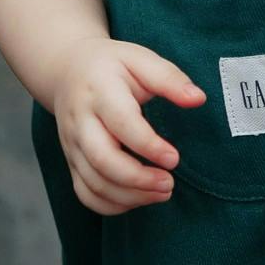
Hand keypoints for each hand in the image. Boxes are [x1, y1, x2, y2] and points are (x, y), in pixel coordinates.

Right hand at [52, 38, 205, 215]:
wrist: (66, 71)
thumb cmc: (112, 66)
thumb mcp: (140, 59)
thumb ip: (169, 78)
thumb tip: (198, 99)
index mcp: (99, 91)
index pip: (122, 123)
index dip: (149, 146)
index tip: (174, 159)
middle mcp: (80, 121)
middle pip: (102, 160)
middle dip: (138, 179)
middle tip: (169, 183)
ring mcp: (72, 144)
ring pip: (94, 182)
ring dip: (130, 196)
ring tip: (162, 192)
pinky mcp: (71, 161)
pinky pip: (85, 193)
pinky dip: (111, 205)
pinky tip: (139, 199)